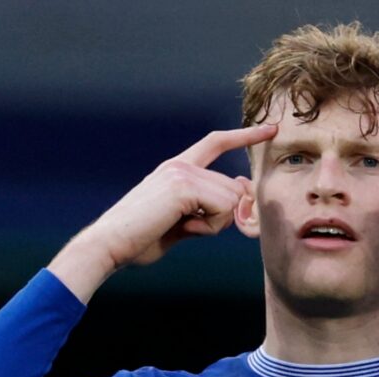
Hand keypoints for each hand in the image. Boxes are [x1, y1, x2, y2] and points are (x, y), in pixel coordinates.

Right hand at [49, 124, 276, 301]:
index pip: (216, 142)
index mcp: (176, 169)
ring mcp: (182, 172)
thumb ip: (207, 211)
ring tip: (182, 228)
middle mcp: (180, 165)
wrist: (108, 245)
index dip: (244, 136)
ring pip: (231, 199)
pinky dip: (210, 226)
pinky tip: (184, 228)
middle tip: (191, 228)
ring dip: (215, 224)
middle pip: (233, 187)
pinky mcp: (183, 186)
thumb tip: (239, 203)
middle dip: (224, 216)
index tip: (270, 129)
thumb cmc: (139, 240)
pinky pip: (223, 208)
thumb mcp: (179, 223)